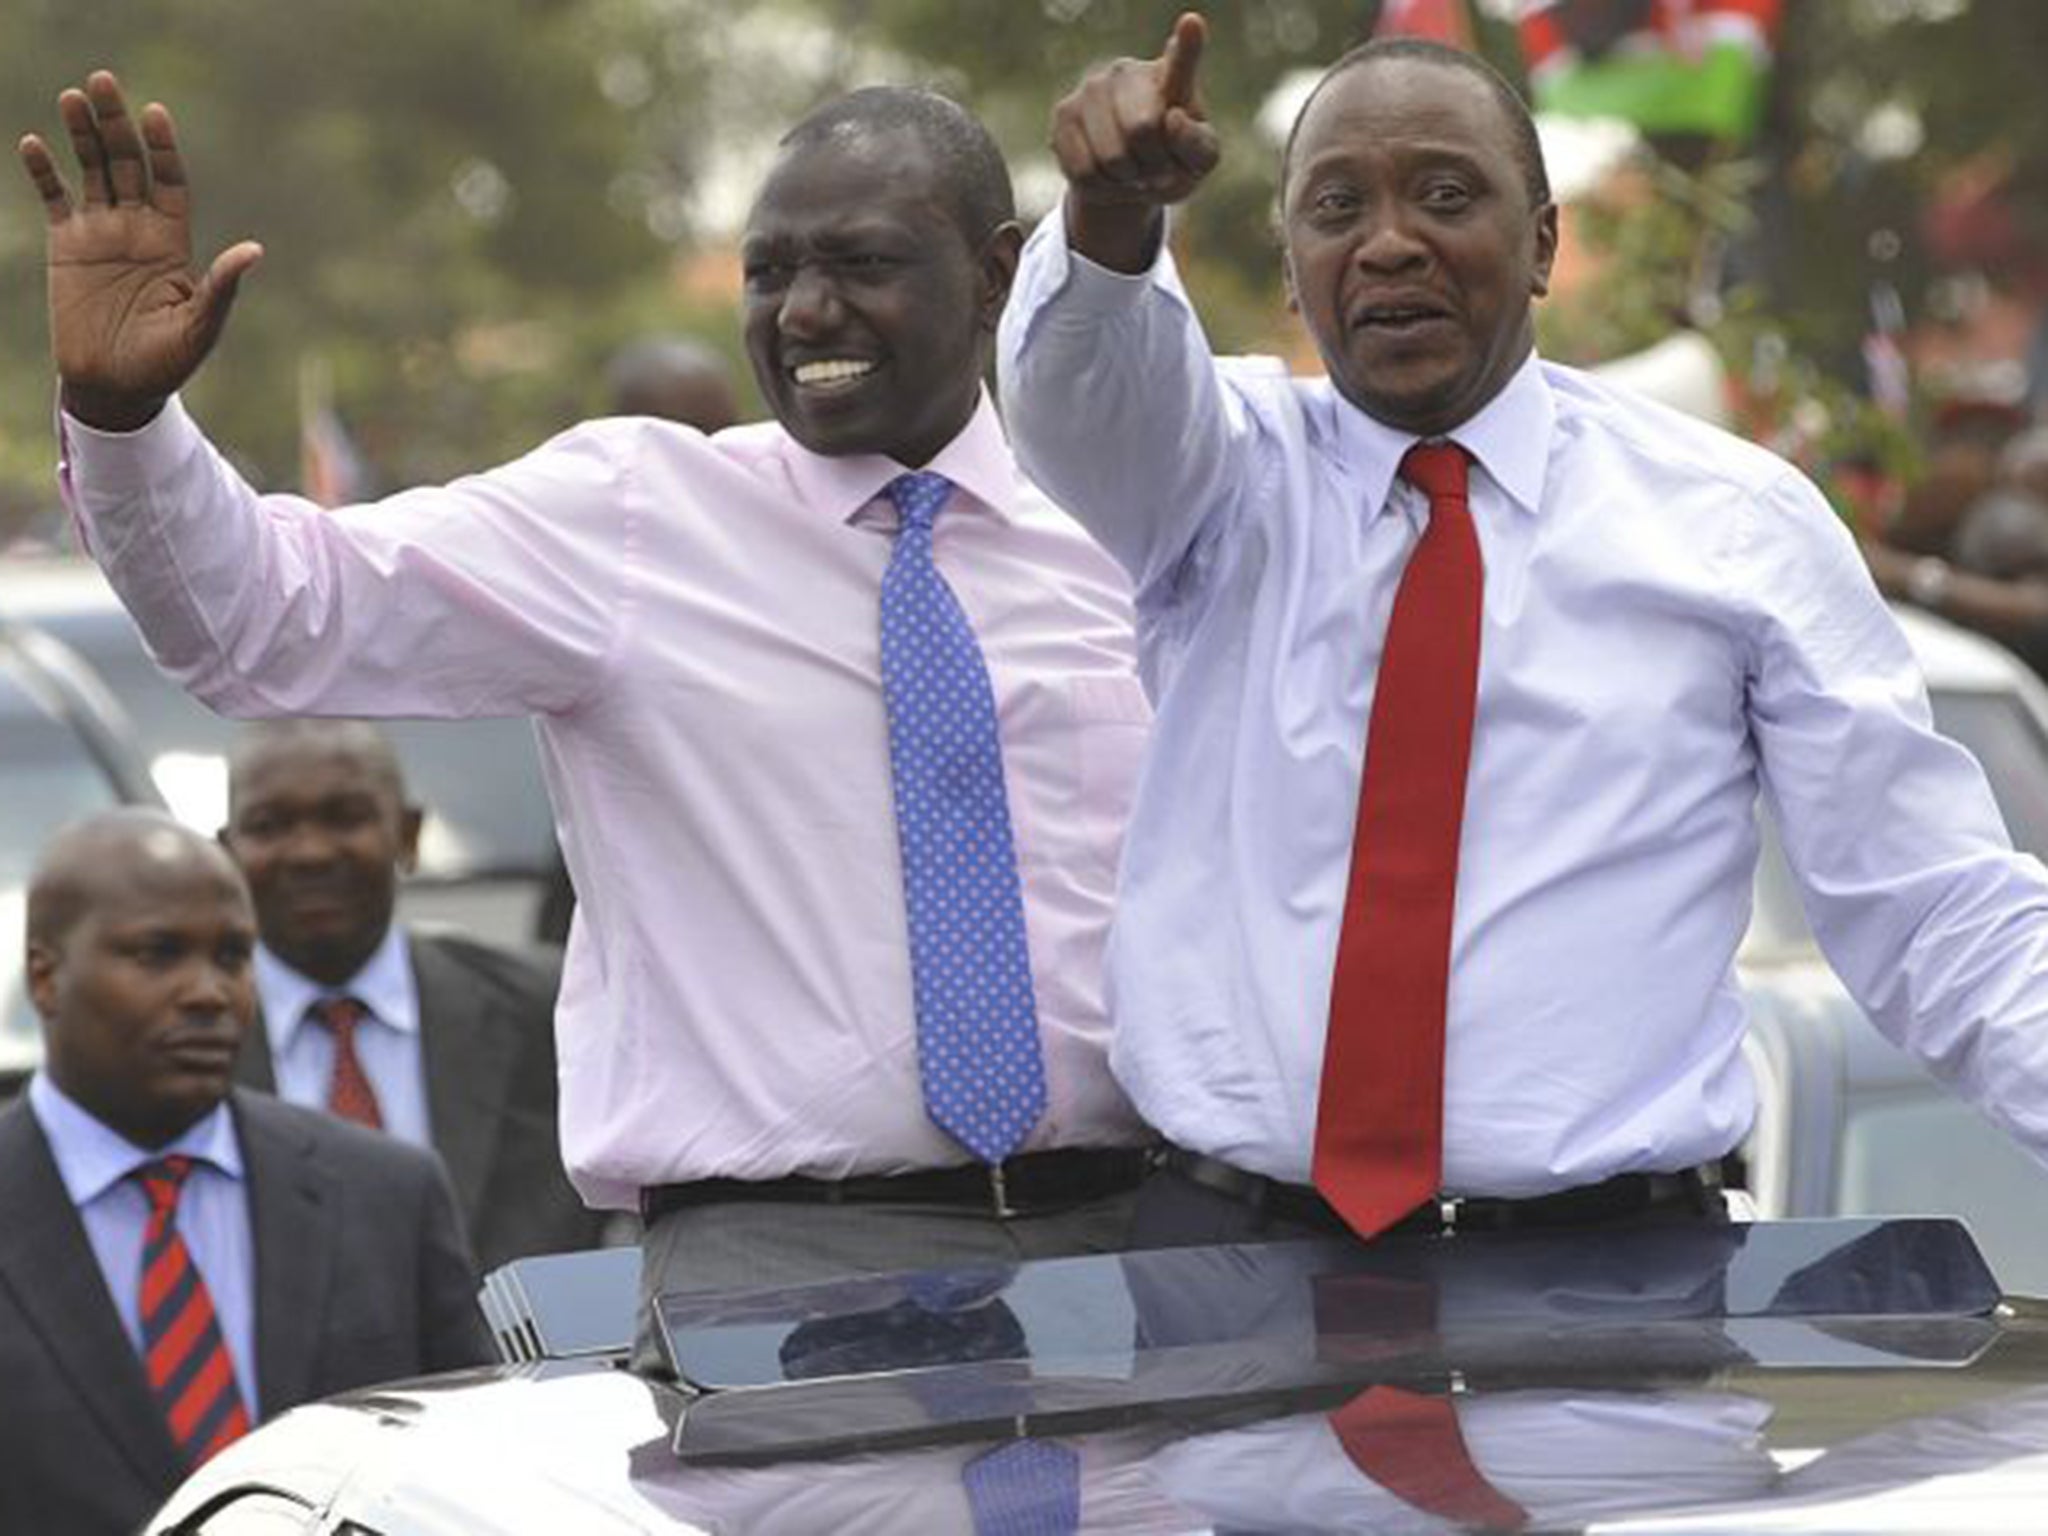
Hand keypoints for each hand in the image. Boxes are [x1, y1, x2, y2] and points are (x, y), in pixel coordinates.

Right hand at [18, 71, 261, 430]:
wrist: (117, 387)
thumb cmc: (167, 363)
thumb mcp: (200, 325)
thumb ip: (221, 285)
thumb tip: (255, 251)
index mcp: (173, 240)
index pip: (168, 180)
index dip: (162, 147)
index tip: (155, 113)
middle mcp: (138, 227)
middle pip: (128, 162)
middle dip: (117, 123)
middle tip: (105, 81)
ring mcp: (101, 233)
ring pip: (92, 170)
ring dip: (82, 134)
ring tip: (74, 96)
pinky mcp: (66, 246)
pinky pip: (54, 199)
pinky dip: (44, 172)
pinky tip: (35, 143)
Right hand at [1050, 12, 1220, 271]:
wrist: (1128, 179)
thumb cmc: (1172, 162)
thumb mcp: (1198, 162)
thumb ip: (1196, 145)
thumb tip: (1172, 119)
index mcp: (1171, 76)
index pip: (1182, 59)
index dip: (1188, 43)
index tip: (1192, 24)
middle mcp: (1128, 71)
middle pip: (1142, 130)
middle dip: (1153, 165)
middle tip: (1157, 169)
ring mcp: (1092, 88)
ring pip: (1111, 156)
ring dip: (1127, 180)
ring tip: (1133, 172)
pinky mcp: (1064, 112)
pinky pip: (1084, 170)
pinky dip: (1101, 187)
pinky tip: (1107, 175)